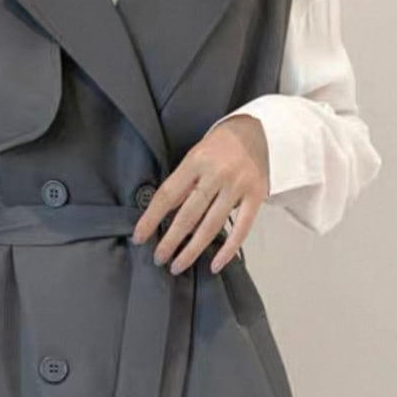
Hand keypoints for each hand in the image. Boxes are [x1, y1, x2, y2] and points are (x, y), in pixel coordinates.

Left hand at [132, 115, 268, 274]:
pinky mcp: (256, 196)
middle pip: (189, 214)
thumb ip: (183, 184)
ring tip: (178, 265)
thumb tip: (164, 217)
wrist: (257, 130)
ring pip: (212, 225)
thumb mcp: (196, 155)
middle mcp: (217, 174)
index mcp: (196, 161)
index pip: (168, 194)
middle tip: (159, 258)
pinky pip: (242, 229)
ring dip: (193, 249)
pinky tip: (214, 265)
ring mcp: (238, 186)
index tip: (139, 237)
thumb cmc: (220, 146)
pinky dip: (228, 250)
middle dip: (171, 240)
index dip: (151, 218)